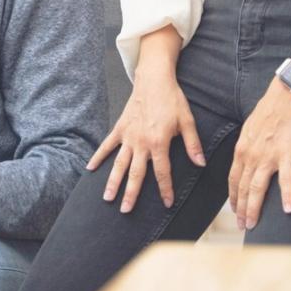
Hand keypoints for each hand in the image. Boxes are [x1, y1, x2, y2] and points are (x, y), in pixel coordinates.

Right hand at [89, 64, 205, 212]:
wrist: (153, 79)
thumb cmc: (172, 99)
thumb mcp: (188, 121)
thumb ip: (193, 144)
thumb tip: (201, 164)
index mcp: (159, 142)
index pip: (162, 172)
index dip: (165, 189)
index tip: (166, 203)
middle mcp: (141, 142)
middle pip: (136, 173)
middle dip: (131, 193)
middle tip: (126, 210)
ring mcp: (128, 136)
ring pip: (119, 163)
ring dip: (113, 181)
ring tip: (107, 198)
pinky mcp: (120, 128)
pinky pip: (107, 145)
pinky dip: (98, 156)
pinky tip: (90, 168)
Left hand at [229, 77, 290, 230]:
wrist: (285, 97)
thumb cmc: (269, 113)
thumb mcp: (249, 131)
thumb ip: (246, 149)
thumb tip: (244, 163)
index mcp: (241, 150)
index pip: (233, 180)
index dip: (233, 198)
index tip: (234, 212)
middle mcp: (251, 155)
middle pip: (243, 188)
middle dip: (241, 209)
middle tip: (243, 226)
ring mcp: (268, 156)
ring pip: (258, 187)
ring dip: (255, 208)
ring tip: (254, 224)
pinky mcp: (286, 154)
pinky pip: (286, 178)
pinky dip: (287, 195)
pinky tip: (287, 209)